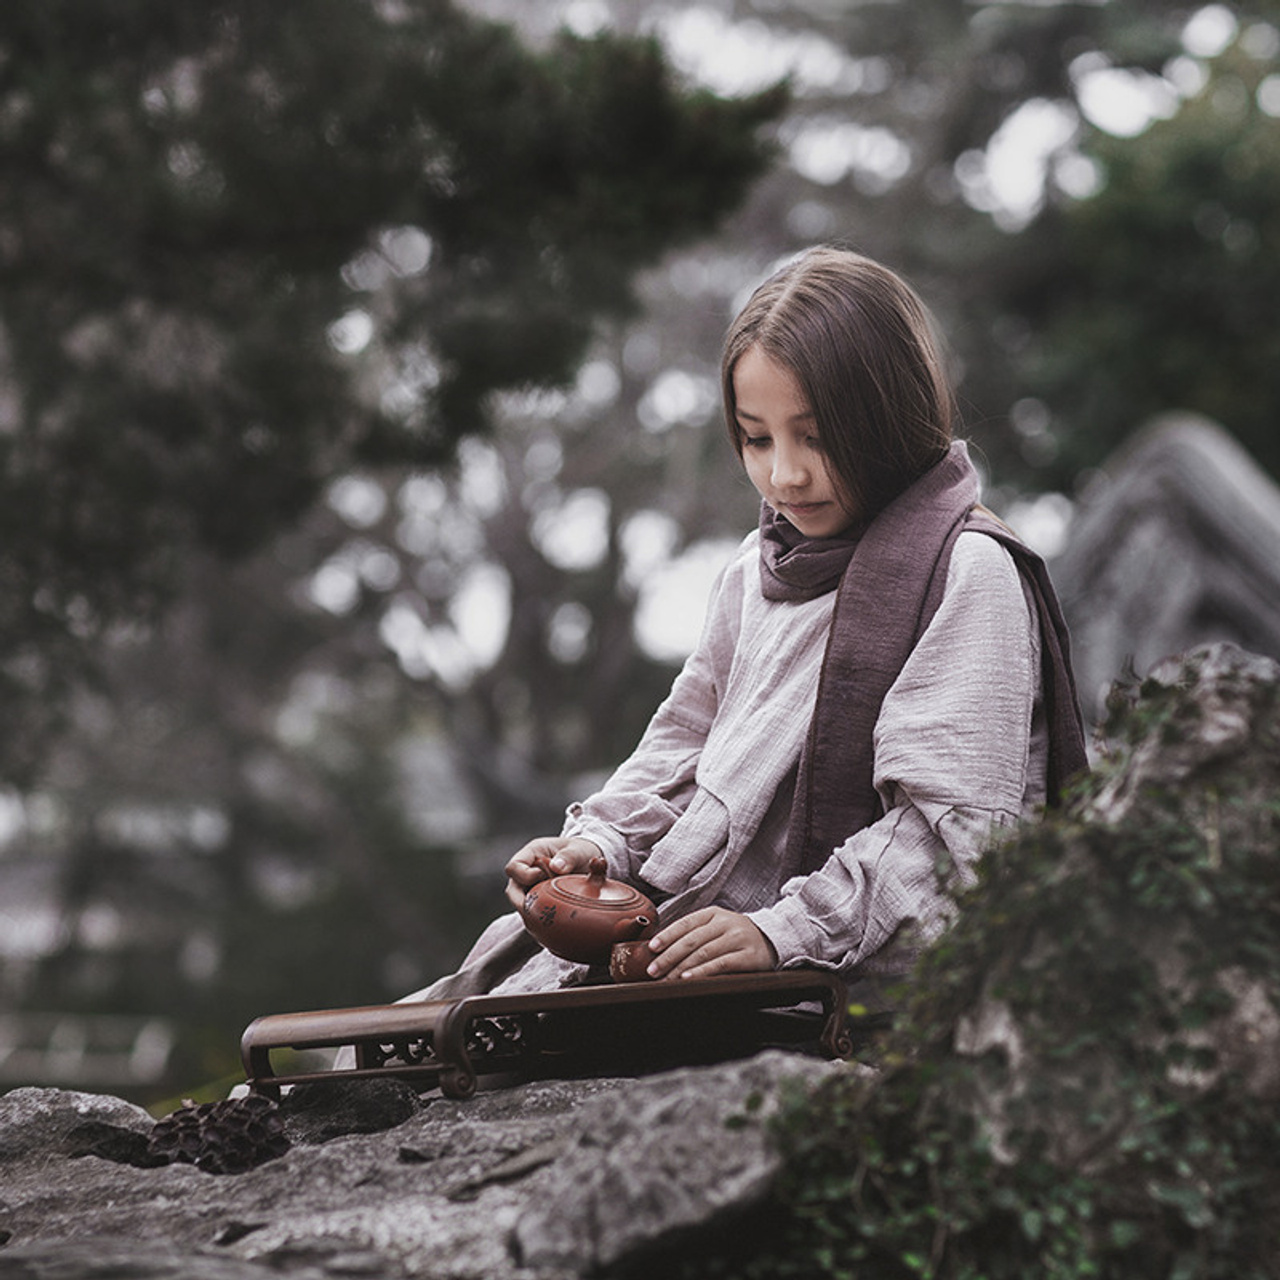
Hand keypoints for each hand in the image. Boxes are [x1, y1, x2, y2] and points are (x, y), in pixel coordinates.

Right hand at [504, 836, 602, 910]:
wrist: (590, 861)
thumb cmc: (581, 851)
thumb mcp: (578, 850)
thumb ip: (569, 856)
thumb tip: (556, 867)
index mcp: (532, 853)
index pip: (514, 867)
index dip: (524, 875)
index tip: (543, 877)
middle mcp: (528, 871)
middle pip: (512, 890)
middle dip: (523, 902)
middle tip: (539, 910)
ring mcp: (531, 886)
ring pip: (521, 904)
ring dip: (532, 911)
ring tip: (549, 916)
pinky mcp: (539, 899)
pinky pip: (533, 911)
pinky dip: (540, 917)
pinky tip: (552, 921)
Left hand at [644, 907, 776, 979]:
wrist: (773, 939)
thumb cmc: (736, 936)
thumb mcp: (717, 927)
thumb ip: (696, 933)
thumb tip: (663, 949)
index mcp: (714, 913)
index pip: (685, 923)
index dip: (667, 935)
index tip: (651, 948)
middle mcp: (725, 923)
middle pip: (691, 939)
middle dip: (669, 956)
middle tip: (653, 970)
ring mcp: (738, 938)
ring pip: (703, 952)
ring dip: (681, 967)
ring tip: (666, 978)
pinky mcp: (749, 955)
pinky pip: (721, 964)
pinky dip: (702, 972)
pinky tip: (688, 978)